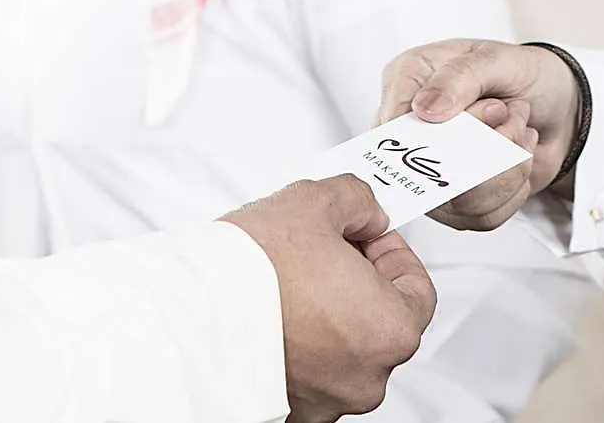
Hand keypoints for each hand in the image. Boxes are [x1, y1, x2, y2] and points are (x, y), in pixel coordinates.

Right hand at [222, 175, 436, 422]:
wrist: (186, 315)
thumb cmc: (250, 271)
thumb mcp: (315, 201)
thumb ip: (358, 202)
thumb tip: (365, 213)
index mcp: (391, 329)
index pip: (417, 288)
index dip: (388, 251)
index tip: (364, 235)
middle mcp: (367, 376)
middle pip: (378, 320)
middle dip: (353, 281)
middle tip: (319, 251)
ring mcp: (328, 400)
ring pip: (341, 348)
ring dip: (324, 315)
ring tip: (285, 282)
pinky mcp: (292, 412)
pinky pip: (308, 372)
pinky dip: (296, 346)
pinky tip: (271, 314)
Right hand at [376, 40, 580, 230]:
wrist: (560, 105)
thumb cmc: (523, 74)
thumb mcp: (498, 59)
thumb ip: (459, 78)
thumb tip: (424, 109)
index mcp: (406, 85)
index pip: (393, 128)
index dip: (442, 132)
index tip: (491, 111)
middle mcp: (412, 132)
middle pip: (426, 171)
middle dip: (486, 147)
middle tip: (507, 112)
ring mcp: (432, 172)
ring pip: (459, 201)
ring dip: (505, 168)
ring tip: (517, 131)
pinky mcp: (459, 202)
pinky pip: (480, 218)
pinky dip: (513, 190)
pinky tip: (517, 158)